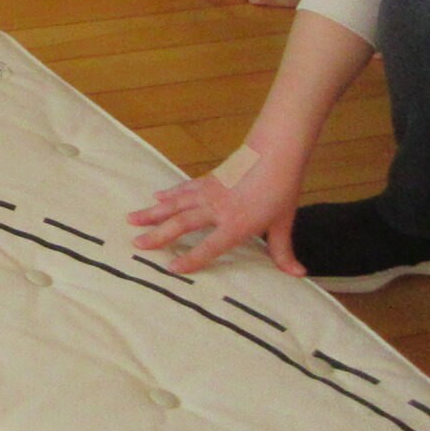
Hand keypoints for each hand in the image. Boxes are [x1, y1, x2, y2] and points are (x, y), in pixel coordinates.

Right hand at [130, 142, 306, 275]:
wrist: (274, 155)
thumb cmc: (280, 191)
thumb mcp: (283, 223)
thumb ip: (283, 251)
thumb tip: (298, 275)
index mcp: (236, 224)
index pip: (209, 247)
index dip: (191, 259)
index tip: (171, 268)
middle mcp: (216, 209)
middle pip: (182, 224)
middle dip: (158, 235)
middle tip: (137, 244)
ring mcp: (209, 193)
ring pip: (175, 204)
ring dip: (153, 212)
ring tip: (131, 219)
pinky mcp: (207, 180)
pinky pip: (184, 189)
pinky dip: (169, 194)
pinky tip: (156, 197)